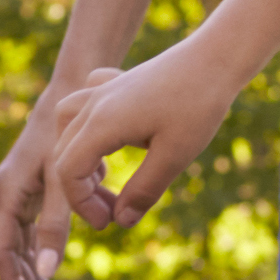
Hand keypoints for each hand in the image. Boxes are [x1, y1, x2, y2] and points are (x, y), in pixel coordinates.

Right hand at [0, 70, 109, 279]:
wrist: (78, 88)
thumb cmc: (70, 132)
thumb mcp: (66, 181)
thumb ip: (58, 224)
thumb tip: (49, 271)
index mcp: (8, 193)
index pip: (3, 250)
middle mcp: (9, 193)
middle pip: (13, 250)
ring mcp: (23, 188)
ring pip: (28, 239)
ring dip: (41, 267)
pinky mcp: (40, 183)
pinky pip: (41, 222)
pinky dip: (55, 241)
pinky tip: (72, 254)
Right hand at [42, 45, 244, 240]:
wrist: (215, 58)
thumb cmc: (198, 105)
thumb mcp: (175, 155)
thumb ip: (144, 190)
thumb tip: (122, 221)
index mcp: (102, 124)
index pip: (69, 172)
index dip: (82, 204)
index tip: (109, 222)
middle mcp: (94, 104)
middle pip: (65, 153)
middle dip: (82, 189)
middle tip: (114, 211)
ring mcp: (102, 90)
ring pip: (66, 125)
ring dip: (77, 156)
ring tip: (104, 176)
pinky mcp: (116, 82)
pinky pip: (83, 102)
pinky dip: (86, 125)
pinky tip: (110, 133)